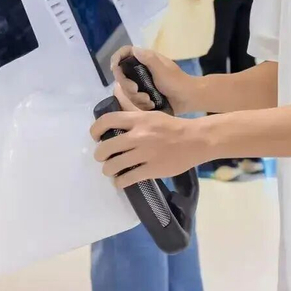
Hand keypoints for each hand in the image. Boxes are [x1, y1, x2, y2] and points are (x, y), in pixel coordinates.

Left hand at [91, 109, 210, 183]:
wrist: (195, 140)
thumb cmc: (172, 126)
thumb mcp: (152, 115)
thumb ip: (133, 115)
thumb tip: (114, 109)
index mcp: (138, 119)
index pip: (107, 121)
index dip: (95, 130)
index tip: (95, 138)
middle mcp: (138, 135)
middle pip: (106, 147)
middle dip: (100, 155)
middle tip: (103, 158)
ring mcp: (144, 154)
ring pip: (113, 166)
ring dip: (108, 170)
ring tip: (111, 171)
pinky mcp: (151, 170)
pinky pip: (126, 179)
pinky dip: (119, 182)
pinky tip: (121, 181)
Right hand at [110, 46, 200, 115]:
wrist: (188, 98)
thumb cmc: (177, 82)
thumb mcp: (163, 70)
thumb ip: (149, 59)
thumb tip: (134, 50)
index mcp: (145, 59)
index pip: (124, 53)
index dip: (116, 59)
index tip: (115, 69)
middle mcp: (140, 69)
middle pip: (121, 75)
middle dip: (128, 86)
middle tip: (138, 91)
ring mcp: (141, 82)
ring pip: (126, 90)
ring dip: (136, 98)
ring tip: (149, 101)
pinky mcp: (143, 94)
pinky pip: (133, 100)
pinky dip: (140, 104)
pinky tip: (150, 105)